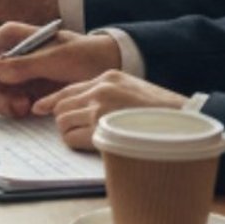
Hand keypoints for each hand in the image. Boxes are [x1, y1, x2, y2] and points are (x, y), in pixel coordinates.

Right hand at [0, 20, 123, 115]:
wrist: (106, 66)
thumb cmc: (84, 54)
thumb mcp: (55, 58)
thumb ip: (24, 65)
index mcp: (11, 38)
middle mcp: (8, 55)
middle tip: (11, 107)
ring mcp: (15, 73)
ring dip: (2, 105)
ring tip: (24, 108)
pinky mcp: (24, 89)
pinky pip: (6, 102)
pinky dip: (12, 109)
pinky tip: (29, 109)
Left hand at [29, 68, 185, 148]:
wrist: (184, 122)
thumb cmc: (162, 113)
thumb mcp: (133, 92)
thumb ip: (109, 95)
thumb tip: (87, 111)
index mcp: (109, 77)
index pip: (69, 88)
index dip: (52, 101)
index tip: (40, 108)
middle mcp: (101, 89)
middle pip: (61, 106)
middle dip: (62, 121)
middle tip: (73, 131)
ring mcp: (100, 108)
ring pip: (63, 122)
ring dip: (69, 133)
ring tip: (86, 140)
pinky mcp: (102, 128)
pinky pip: (73, 138)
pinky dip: (77, 144)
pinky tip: (92, 146)